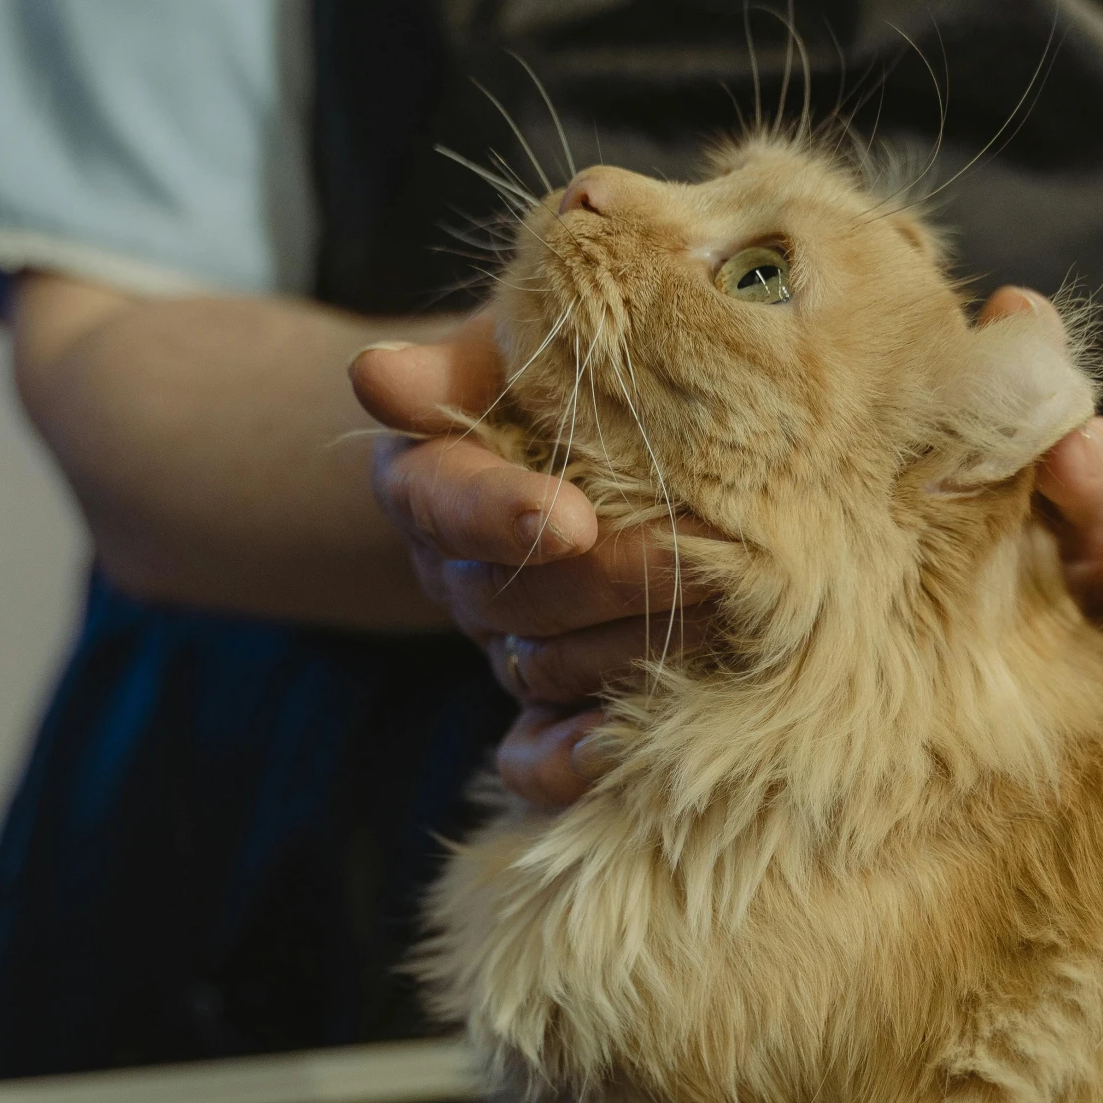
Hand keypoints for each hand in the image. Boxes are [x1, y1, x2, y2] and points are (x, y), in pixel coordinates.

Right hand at [349, 311, 714, 806]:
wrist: (581, 436)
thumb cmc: (565, 370)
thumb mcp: (521, 342)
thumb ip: (462, 359)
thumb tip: (375, 375)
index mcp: (431, 473)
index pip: (448, 501)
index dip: (502, 516)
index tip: (569, 518)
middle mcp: (455, 569)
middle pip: (513, 595)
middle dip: (613, 578)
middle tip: (710, 554)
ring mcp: (497, 641)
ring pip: (543, 666)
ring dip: (629, 648)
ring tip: (728, 613)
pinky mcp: (539, 700)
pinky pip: (529, 755)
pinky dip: (568, 760)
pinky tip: (621, 747)